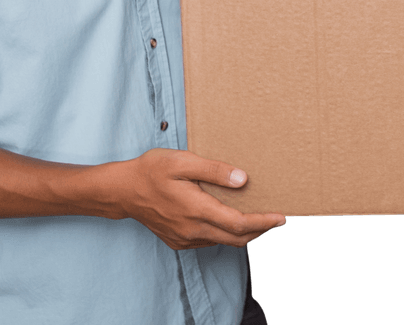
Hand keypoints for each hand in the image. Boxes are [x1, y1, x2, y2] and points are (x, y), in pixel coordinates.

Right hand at [112, 148, 285, 249]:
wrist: (122, 191)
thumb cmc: (151, 171)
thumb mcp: (182, 162)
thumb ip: (214, 170)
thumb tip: (243, 179)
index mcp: (196, 209)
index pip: (238, 223)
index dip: (263, 222)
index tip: (281, 217)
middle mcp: (192, 229)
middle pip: (236, 238)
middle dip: (260, 230)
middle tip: (277, 218)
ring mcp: (185, 238)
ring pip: (223, 241)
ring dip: (243, 232)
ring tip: (257, 215)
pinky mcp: (179, 240)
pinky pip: (209, 240)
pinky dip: (225, 233)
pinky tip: (228, 217)